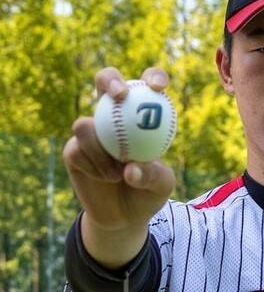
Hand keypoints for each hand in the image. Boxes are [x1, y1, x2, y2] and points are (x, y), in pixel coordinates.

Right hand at [63, 67, 176, 235]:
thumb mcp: (161, 185)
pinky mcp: (73, 149)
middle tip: (119, 96)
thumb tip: (130, 168)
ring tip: (118, 173)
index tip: (158, 88)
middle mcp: (113, 114)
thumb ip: (151, 174)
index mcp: (141, 113)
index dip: (152, 76)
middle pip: (106, 80)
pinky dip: (94, 167)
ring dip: (101, 150)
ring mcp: (91, 130)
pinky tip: (106, 177)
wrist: (124, 215)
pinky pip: (77, 150)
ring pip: (84, 124)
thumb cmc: (149, 192)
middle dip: (110, 80)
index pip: (147, 83)